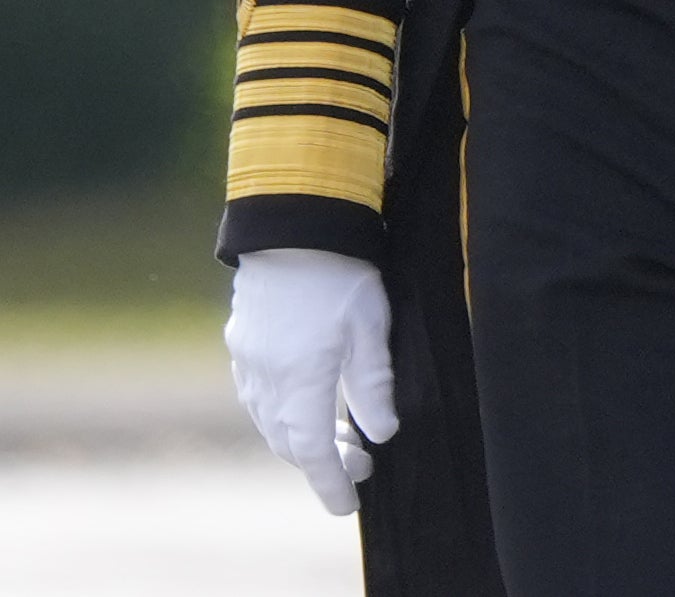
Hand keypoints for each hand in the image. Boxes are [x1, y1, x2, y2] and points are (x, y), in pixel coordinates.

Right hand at [226, 247, 398, 513]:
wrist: (293, 219)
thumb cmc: (340, 268)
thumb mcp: (370, 324)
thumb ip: (372, 382)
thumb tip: (381, 433)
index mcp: (300, 379)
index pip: (311, 451)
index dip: (329, 482)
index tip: (347, 504)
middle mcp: (266, 376)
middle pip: (288, 440)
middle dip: (322, 462)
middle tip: (360, 465)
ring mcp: (249, 358)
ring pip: (269, 420)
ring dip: (300, 437)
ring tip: (339, 437)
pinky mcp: (242, 338)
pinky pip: (256, 393)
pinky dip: (280, 412)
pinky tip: (302, 402)